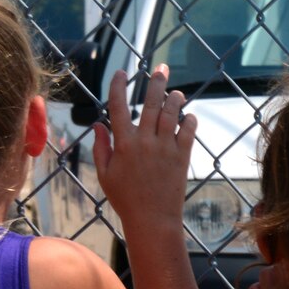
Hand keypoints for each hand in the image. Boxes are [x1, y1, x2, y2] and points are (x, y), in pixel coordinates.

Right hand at [93, 65, 196, 239]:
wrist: (152, 220)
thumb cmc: (125, 199)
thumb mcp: (105, 174)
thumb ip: (101, 147)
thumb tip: (98, 125)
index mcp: (124, 144)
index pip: (119, 107)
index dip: (119, 87)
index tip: (120, 73)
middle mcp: (145, 141)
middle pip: (151, 103)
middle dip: (156, 83)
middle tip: (161, 68)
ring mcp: (165, 147)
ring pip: (172, 113)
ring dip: (175, 99)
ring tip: (175, 92)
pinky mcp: (182, 156)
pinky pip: (188, 131)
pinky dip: (189, 120)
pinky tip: (188, 116)